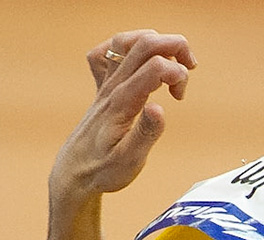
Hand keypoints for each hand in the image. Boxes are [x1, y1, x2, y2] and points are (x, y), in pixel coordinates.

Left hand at [52, 30, 196, 199]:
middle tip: (190, 68)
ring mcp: (105, 84)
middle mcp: (112, 87)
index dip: (177, 72)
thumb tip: (160, 108)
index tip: (179, 97)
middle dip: (175, 46)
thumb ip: (145, 134)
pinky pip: (107, 53)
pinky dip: (126, 48)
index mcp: (122, 103)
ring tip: (171, 64)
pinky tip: (139, 64)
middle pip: (143, 43)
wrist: (73, 173)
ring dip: (155, 43)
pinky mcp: (102, 88)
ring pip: (127, 42)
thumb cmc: (102, 171)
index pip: (154, 67)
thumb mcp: (129, 161)